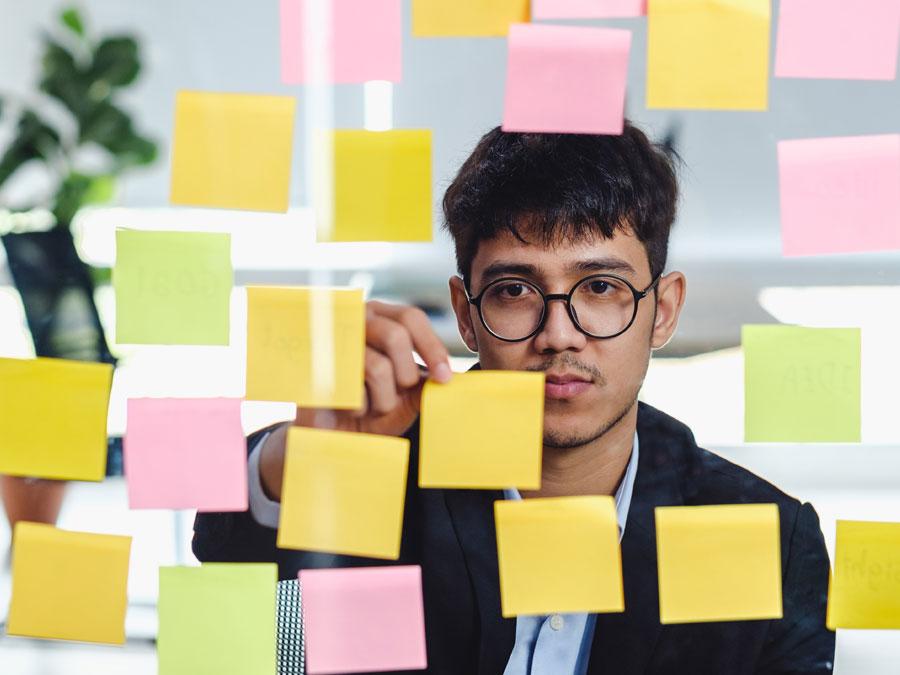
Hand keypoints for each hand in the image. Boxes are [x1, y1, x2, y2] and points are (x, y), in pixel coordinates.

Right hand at [295, 300, 451, 435]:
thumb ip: (427, 381)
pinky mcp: (316, 370)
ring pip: (378, 366)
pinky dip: (361, 408)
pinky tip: (351, 410)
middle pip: (396, 335)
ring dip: (384, 399)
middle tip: (400, 394)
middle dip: (406, 374)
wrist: (332, 434)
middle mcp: (354, 320)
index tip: (445, 378)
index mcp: (379, 318)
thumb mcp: (406, 397)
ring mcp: (332, 342)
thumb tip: (457, 377)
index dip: (432, 346)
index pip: (411, 318)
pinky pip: (353, 390)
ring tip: (373, 407)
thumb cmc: (372, 408)